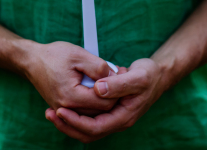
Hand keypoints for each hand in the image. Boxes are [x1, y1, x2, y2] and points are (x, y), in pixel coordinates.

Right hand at [25, 41, 117, 115]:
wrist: (32, 61)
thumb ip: (98, 66)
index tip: (121, 75)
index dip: (117, 90)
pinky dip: (92, 99)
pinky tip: (96, 85)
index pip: (104, 102)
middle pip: (100, 110)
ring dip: (102, 97)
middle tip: (117, 75)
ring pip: (93, 112)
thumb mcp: (78, 55)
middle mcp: (66, 108)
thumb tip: (114, 76)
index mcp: (71, 96)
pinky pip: (84, 110)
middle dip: (111, 95)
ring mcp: (63, 110)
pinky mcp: (63, 108)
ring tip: (107, 78)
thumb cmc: (53, 56)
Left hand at [45, 58, 164, 142]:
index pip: (96, 127)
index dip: (76, 121)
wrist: (157, 75)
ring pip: (86, 128)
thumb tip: (98, 89)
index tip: (60, 110)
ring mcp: (112, 117)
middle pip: (88, 133)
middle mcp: (117, 121)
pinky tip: (63, 105)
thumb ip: (119, 83)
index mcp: (124, 117)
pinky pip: (88, 118)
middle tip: (49, 113)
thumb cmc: (149, 75)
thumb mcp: (138, 77)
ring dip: (68, 122)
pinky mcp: (107, 110)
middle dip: (67, 125)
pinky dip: (75, 114)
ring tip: (51, 111)